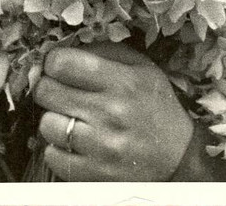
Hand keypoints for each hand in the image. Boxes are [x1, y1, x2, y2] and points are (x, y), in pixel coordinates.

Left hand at [33, 42, 194, 180]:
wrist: (178, 156)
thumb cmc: (155, 105)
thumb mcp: (141, 67)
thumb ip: (103, 51)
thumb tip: (61, 51)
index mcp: (122, 81)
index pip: (62, 63)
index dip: (53, 61)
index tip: (58, 66)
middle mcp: (110, 113)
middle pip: (46, 91)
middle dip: (48, 87)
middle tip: (60, 90)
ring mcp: (101, 146)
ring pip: (47, 124)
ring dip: (54, 119)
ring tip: (71, 118)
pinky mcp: (94, 173)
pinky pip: (53, 156)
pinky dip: (58, 148)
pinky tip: (76, 142)